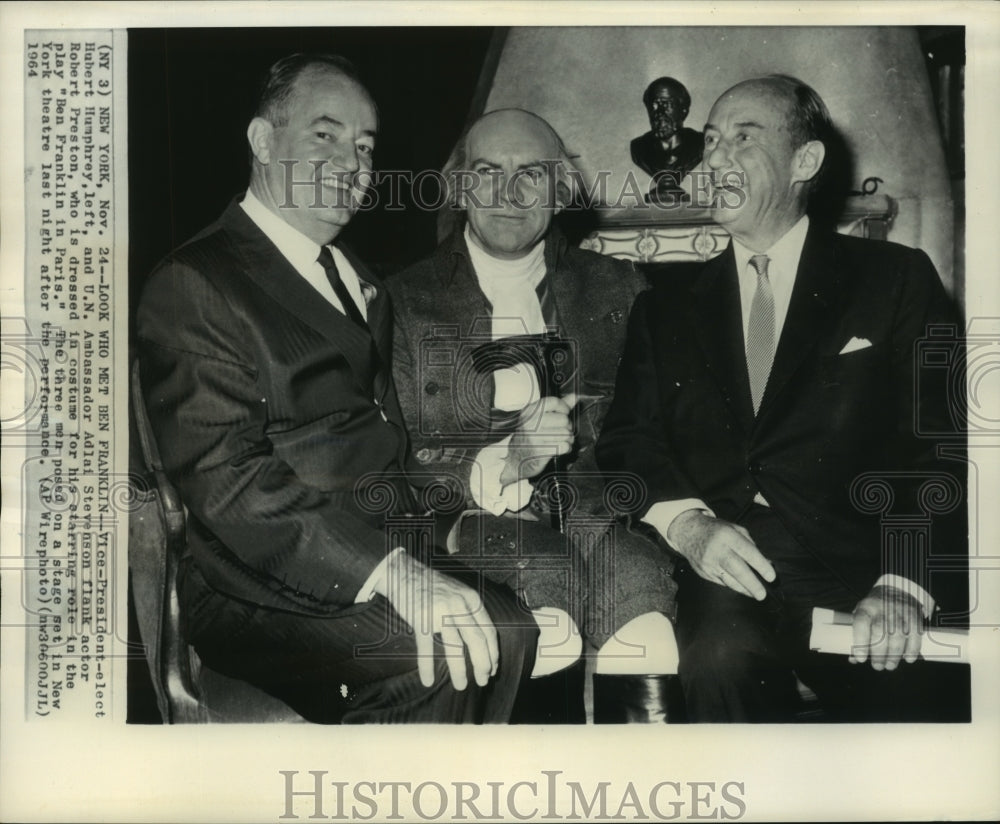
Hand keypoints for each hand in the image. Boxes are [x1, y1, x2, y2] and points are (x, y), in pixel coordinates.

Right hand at [374, 552, 498, 689]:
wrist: (404, 572)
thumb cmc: (432, 585)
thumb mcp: (458, 592)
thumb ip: (470, 611)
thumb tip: (481, 640)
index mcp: (471, 599)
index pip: (488, 630)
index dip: (493, 652)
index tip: (493, 668)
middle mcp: (458, 605)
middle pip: (476, 640)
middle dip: (482, 664)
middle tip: (483, 681)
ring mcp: (439, 612)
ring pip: (454, 646)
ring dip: (459, 670)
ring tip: (461, 685)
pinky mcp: (420, 618)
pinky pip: (426, 648)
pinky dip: (427, 666)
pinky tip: (428, 680)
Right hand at [499, 394, 576, 485]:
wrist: (515, 459)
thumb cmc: (528, 436)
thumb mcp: (537, 418)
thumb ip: (556, 407)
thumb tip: (574, 397)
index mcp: (530, 412)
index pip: (554, 402)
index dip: (564, 407)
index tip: (564, 413)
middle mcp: (532, 423)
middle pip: (564, 419)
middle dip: (567, 427)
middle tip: (561, 431)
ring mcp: (536, 437)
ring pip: (566, 434)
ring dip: (568, 439)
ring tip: (560, 440)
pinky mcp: (541, 451)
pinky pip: (565, 446)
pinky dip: (566, 448)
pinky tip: (560, 448)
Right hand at [666, 510, 775, 599]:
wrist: (688, 533)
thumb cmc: (716, 530)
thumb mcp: (735, 529)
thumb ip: (750, 545)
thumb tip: (766, 563)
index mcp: (727, 535)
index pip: (747, 551)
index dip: (761, 565)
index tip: (771, 576)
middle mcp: (717, 549)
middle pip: (737, 569)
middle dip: (752, 584)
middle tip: (763, 594)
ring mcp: (709, 562)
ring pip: (729, 580)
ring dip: (744, 589)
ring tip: (755, 594)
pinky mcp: (704, 572)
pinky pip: (721, 582)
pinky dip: (733, 586)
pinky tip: (742, 588)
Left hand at [850, 585, 922, 670]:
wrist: (897, 591)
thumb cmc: (875, 609)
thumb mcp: (863, 615)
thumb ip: (858, 636)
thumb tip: (853, 659)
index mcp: (866, 607)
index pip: (861, 623)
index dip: (860, 641)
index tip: (860, 658)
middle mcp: (883, 607)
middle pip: (880, 632)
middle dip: (879, 653)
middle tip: (877, 666)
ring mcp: (900, 611)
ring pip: (898, 636)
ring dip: (894, 655)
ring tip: (890, 665)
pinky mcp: (914, 615)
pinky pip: (915, 635)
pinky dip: (912, 649)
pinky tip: (908, 659)